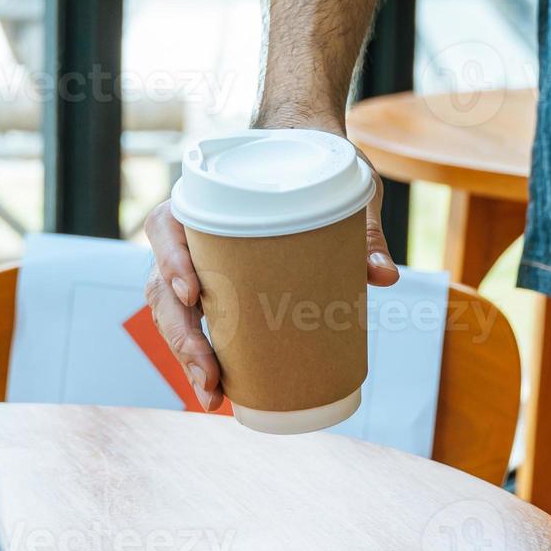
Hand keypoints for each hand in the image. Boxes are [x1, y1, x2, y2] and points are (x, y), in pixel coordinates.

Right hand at [143, 153, 399, 412]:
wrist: (304, 155)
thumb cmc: (313, 166)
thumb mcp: (340, 187)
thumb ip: (362, 230)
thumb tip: (386, 277)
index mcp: (204, 197)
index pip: (166, 226)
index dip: (171, 259)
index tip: (192, 292)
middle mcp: (188, 232)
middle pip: (164, 286)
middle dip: (182, 335)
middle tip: (209, 374)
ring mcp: (196, 262)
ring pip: (172, 312)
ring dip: (186, 356)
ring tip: (212, 395)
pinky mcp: (214, 287)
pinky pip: (194, 322)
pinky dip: (201, 357)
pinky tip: (218, 391)